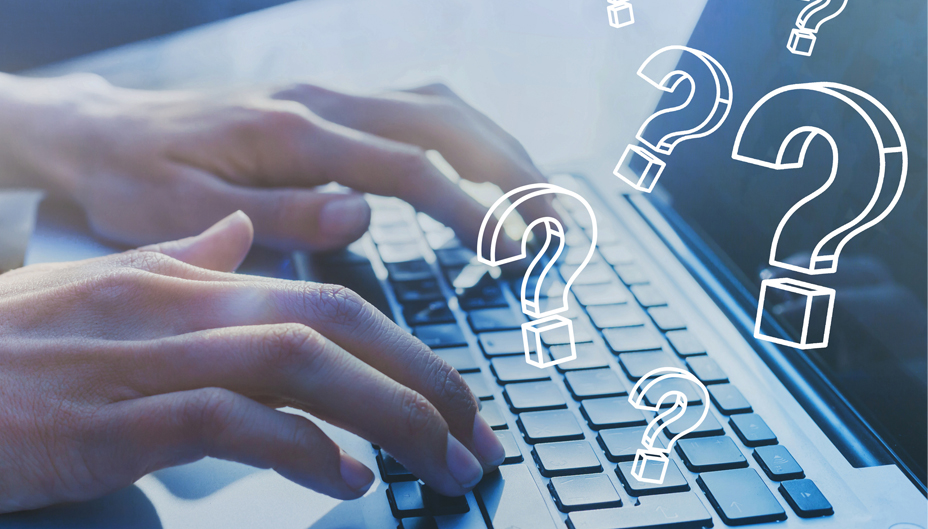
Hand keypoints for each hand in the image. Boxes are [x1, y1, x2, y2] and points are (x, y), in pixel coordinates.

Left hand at [0, 73, 551, 251]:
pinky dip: (467, 140)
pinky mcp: (331, 107)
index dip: (470, 208)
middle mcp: (324, 104)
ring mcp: (331, 99)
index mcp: (294, 133)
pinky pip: (419, 110)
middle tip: (556, 229)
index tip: (513, 251)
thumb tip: (363, 217)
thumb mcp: (185, 213)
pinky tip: (484, 173)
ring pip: (441, 106)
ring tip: (541, 204)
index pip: (408, 166)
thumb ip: (279, 215)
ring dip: (501, 150)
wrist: (101, 132)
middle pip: (446, 121)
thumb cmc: (137, 178)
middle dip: (512, 174)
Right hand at [0, 212, 503, 512]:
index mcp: (185, 281)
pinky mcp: (110, 420)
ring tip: (439, 462)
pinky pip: (228, 423)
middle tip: (475, 437)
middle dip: (424, 380)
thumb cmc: (8, 346)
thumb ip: (183, 264)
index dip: (403, 348)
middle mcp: (179, 307)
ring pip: (300, 366)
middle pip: (336, 324)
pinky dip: (298, 451)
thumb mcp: (100, 289)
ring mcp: (145, 359)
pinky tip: (342, 480)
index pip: (324, 300)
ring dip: (388, 417)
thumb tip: (242, 243)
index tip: (449, 397)